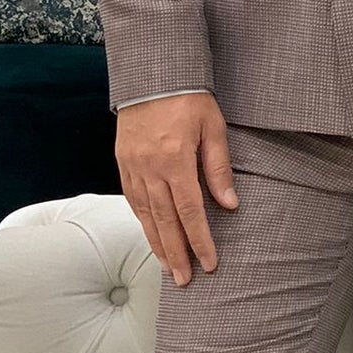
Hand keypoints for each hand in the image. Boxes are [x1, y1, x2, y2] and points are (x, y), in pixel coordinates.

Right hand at [115, 91, 235, 282]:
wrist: (152, 72)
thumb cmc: (188, 96)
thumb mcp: (214, 127)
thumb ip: (219, 167)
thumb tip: (229, 203)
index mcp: (174, 160)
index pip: (190, 212)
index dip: (200, 241)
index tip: (209, 263)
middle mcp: (150, 167)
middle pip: (164, 221)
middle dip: (176, 254)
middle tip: (185, 280)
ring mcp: (132, 166)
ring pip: (145, 214)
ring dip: (157, 244)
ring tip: (168, 267)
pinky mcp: (123, 161)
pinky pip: (132, 198)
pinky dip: (142, 221)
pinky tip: (151, 235)